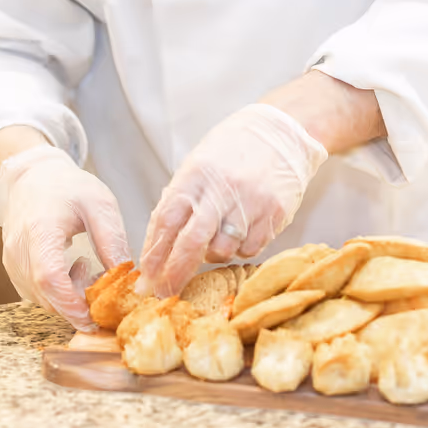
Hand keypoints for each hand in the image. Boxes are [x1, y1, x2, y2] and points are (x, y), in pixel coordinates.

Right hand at [0, 143, 129, 329]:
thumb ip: (112, 240)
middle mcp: (19, 249)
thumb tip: (127, 278)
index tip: (95, 316)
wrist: (31, 178)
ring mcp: (12, 261)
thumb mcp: (99, 203)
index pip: (50, 276)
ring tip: (88, 267)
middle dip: (78, 303)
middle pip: (46, 294)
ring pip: (41, 298)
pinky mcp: (13, 269)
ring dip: (69, 297)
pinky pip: (36, 293)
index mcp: (40, 229)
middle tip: (102, 284)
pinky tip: (72, 270)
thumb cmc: (66, 187)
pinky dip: (58, 293)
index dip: (71, 303)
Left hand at [139, 103, 327, 296]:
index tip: (145, 278)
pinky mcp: (275, 214)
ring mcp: (251, 203)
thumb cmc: (232, 151)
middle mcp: (222, 190)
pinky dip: (239, 248)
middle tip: (164, 293)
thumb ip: (178, 202)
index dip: (154, 254)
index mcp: (196, 175)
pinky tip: (240, 230)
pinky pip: (250, 249)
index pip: (167, 221)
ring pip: (222, 251)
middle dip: (175, 273)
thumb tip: (155, 246)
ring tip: (216, 237)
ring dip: (212, 255)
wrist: (282, 133)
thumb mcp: (197, 166)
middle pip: (191, 243)